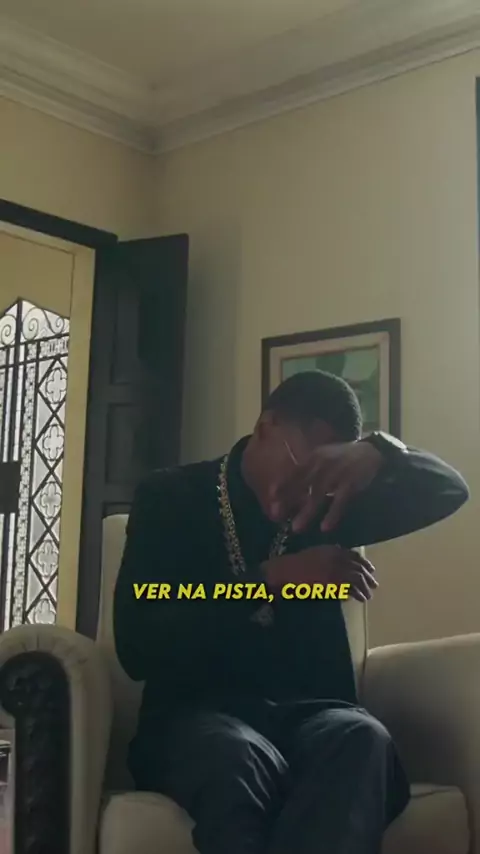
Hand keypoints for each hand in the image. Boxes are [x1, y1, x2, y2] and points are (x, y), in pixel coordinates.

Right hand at [262, 545, 377, 602]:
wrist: (285, 571)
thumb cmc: (296, 564)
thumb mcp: (315, 554)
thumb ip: (330, 555)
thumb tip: (342, 561)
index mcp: (332, 550)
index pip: (354, 555)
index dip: (365, 563)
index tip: (371, 570)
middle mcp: (336, 558)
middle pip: (358, 567)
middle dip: (368, 577)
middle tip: (374, 586)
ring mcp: (334, 570)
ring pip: (357, 578)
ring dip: (364, 588)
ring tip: (368, 596)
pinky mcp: (332, 583)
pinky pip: (349, 588)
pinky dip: (355, 593)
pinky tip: (358, 599)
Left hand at [270, 441, 382, 532]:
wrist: (372, 452)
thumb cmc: (343, 457)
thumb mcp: (323, 457)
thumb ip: (308, 470)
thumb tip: (290, 488)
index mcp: (314, 458)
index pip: (294, 472)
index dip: (282, 484)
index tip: (271, 497)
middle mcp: (322, 464)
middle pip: (302, 485)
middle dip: (288, 501)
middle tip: (276, 516)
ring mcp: (337, 473)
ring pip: (318, 495)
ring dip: (307, 512)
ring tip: (296, 528)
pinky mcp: (351, 483)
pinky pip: (340, 501)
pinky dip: (332, 515)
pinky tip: (325, 527)